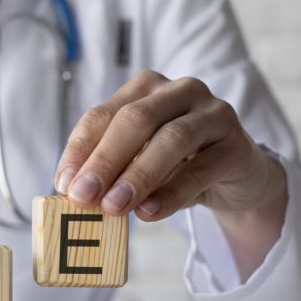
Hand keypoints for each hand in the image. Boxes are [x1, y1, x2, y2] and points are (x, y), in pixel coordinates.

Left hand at [53, 70, 286, 277]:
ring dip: (137, 176)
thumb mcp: (137, 163)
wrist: (238, 177)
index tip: (63, 185)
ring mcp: (213, 114)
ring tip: (114, 206)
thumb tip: (73, 193)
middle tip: (82, 196)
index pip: (102, 115)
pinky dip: (172, 192)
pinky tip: (150, 212)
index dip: (79, 150)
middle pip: (135, 120)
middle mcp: (179, 91)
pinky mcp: (237, 145)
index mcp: (144, 88)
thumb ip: (109, 170)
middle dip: (104, 160)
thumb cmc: (177, 166)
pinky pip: (201, 168)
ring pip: (171, 139)